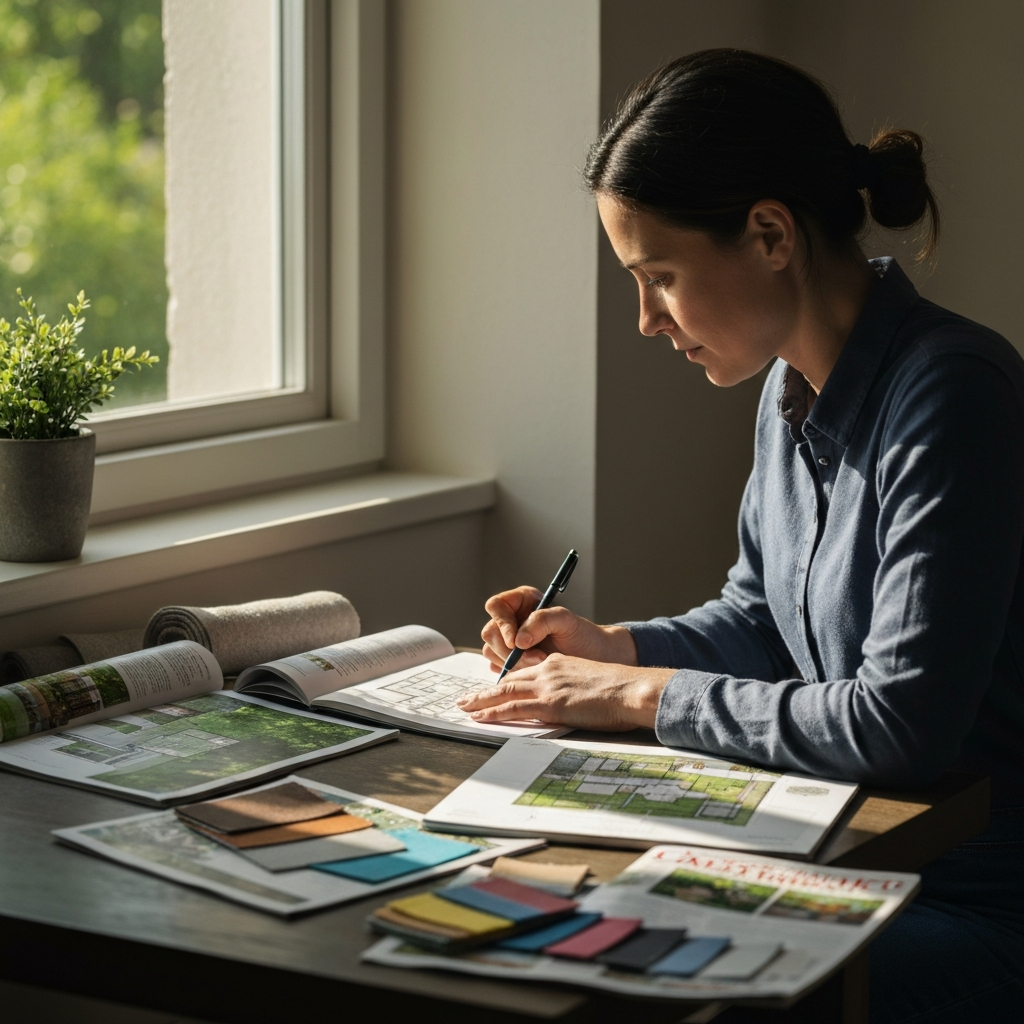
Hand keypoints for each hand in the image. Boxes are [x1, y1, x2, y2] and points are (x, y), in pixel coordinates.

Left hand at [457, 654, 674, 730]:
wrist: (632, 689)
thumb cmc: (621, 690)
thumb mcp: (592, 682)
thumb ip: (574, 689)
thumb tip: (570, 705)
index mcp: (559, 665)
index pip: (525, 673)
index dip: (506, 683)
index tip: (492, 690)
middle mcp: (549, 671)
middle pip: (508, 681)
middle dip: (484, 692)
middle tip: (465, 699)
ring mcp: (548, 687)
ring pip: (505, 693)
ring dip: (481, 701)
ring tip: (464, 708)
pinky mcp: (550, 704)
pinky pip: (514, 709)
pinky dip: (494, 713)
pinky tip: (481, 717)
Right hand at [481, 585, 637, 670]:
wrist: (592, 659)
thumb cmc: (582, 635)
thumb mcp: (566, 620)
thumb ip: (542, 620)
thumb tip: (519, 639)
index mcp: (521, 602)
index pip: (495, 606)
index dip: (502, 623)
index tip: (516, 642)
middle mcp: (511, 621)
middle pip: (490, 632)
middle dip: (510, 650)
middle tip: (537, 658)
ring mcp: (509, 642)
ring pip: (491, 652)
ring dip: (513, 663)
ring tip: (540, 664)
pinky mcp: (511, 662)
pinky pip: (498, 667)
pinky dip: (513, 673)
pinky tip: (533, 672)